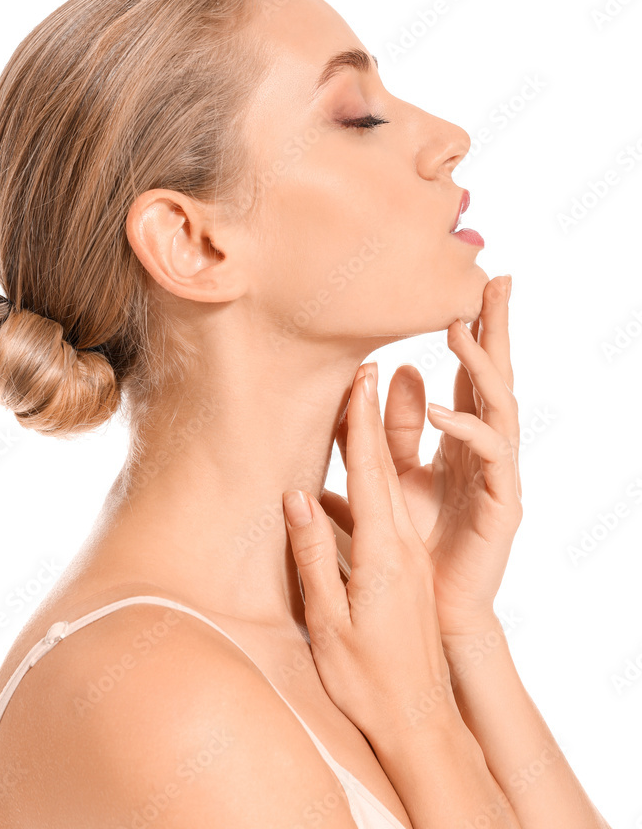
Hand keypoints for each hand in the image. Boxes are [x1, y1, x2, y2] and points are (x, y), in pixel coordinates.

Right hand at [281, 364, 458, 745]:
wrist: (418, 721)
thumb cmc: (367, 679)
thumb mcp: (330, 621)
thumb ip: (314, 555)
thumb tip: (296, 495)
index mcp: (384, 553)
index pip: (372, 471)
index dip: (364, 421)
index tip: (362, 375)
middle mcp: (402, 547)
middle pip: (385, 468)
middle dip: (372, 417)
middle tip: (363, 370)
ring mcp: (408, 560)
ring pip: (388, 489)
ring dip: (376, 446)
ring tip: (359, 410)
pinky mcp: (406, 574)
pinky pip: (387, 515)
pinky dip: (372, 486)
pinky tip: (348, 485)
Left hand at [321, 275, 522, 640]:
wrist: (431, 612)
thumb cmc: (414, 546)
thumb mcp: (393, 476)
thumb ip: (390, 431)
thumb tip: (392, 373)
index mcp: (460, 441)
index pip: (467, 377)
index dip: (468, 334)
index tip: (462, 289)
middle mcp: (485, 451)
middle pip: (494, 379)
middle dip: (496, 331)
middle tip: (498, 282)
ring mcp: (497, 476)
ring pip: (500, 408)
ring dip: (481, 367)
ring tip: (461, 331)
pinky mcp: (503, 504)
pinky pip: (491, 457)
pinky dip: (468, 429)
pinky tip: (442, 412)